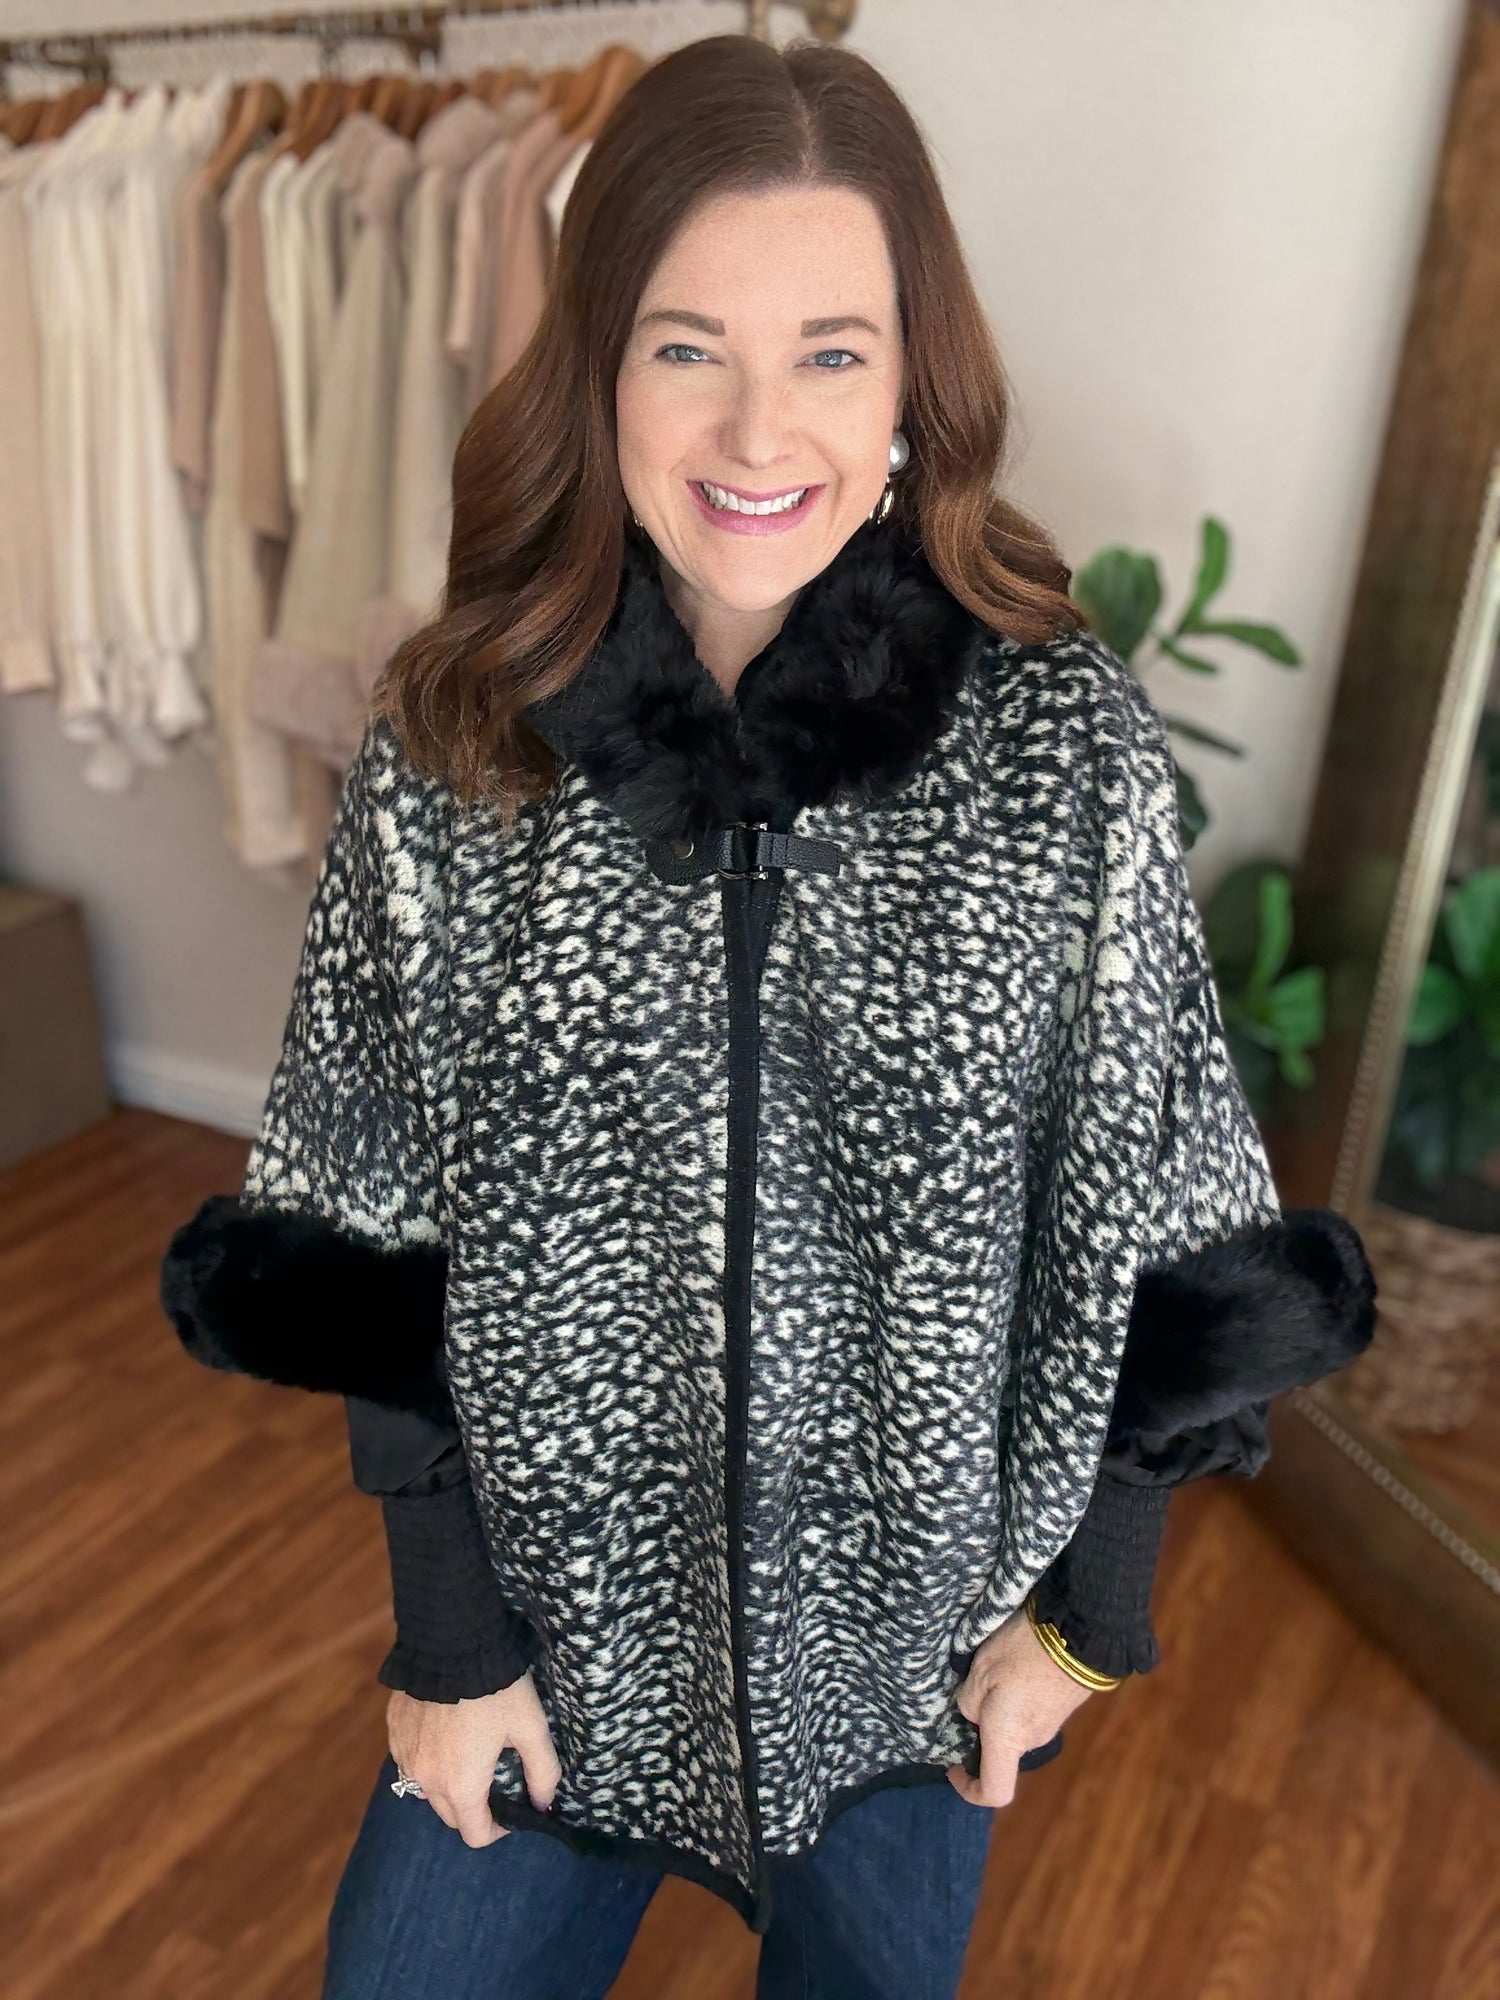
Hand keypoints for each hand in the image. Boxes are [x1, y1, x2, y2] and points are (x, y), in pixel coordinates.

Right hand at [387, 1671, 560, 1846]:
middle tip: (493, 1782)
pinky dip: (427, 1758)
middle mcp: (427, 1780)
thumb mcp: (531, 1728)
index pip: (475, 1836)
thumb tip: (544, 1805)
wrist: (453, 1642)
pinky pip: (410, 1760)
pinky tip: (444, 1733)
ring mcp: (405, 1756)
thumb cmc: (498, 1688)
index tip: (511, 1812)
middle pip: (450, 1817)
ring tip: (468, 1756)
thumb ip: (543, 1772)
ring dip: (447, 1785)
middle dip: (474, 1810)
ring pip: (426, 1790)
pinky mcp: (395, 1732)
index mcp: (462, 1786)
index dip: (498, 1830)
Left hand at [947, 1601, 1096, 1806]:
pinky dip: (1017, 1701)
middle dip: (981, 1732)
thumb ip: (969, 1702)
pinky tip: (1014, 1669)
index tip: (953, 1766)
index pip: (994, 1791)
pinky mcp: (1063, 1706)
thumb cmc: (1023, 1653)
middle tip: (969, 1695)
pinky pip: (1031, 1714)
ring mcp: (1051, 1724)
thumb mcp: (981, 1671)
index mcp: (1008, 1739)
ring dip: (999, 1712)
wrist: (1079, 1629)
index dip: (969, 1789)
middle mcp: (1032, 1741)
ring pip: (1016, 1730)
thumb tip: (973, 1716)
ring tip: (992, 1673)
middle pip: (1001, 1753)